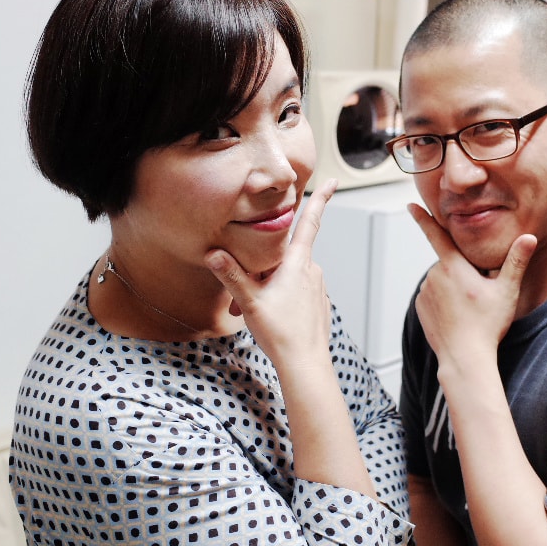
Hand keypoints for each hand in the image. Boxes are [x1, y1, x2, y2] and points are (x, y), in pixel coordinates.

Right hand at [206, 180, 335, 373]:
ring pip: (287, 276)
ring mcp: (317, 286)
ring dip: (267, 286)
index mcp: (298, 262)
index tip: (334, 181)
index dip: (322, 199)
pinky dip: (278, 298)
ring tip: (251, 310)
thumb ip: (231, 275)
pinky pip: (294, 291)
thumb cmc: (281, 333)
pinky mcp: (317, 302)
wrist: (305, 364)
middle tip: (240, 296)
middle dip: (260, 270)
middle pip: (282, 256)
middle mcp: (312, 270)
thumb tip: (213, 253)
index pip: (310, 222)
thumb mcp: (249, 301)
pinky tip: (269, 316)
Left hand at [407, 203, 536, 370]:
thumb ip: (516, 261)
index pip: (436, 234)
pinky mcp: (420, 308)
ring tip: (469, 308)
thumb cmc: (487, 326)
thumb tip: (529, 237)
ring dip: (454, 287)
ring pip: (442, 280)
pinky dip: (444, 301)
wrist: (465, 358)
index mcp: (453, 267)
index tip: (411, 205)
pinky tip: (457, 315)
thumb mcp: (506, 291)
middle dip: (464, 271)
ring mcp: (425, 293)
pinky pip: (434, 296)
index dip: (423, 218)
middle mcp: (434, 276)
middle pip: (450, 263)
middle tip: (480, 293)